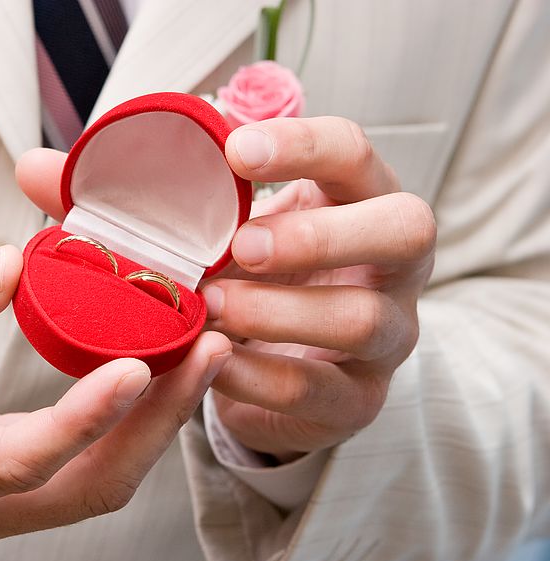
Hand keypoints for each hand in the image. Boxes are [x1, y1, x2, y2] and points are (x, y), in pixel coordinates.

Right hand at [0, 245, 230, 552]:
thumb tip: (9, 267)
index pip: (14, 462)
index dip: (81, 421)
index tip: (138, 366)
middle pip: (83, 486)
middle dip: (153, 422)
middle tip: (208, 347)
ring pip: (95, 484)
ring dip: (154, 424)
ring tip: (201, 352)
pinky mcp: (6, 489)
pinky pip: (84, 467)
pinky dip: (128, 424)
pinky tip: (158, 371)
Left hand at [201, 117, 435, 459]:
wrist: (282, 371)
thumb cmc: (273, 279)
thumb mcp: (260, 230)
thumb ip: (233, 204)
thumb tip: (168, 168)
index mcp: (370, 204)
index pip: (358, 156)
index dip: (304, 147)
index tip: (237, 151)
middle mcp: (399, 268)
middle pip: (406, 230)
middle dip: (317, 235)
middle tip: (242, 245)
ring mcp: (391, 337)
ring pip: (360, 319)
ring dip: (275, 310)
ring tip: (213, 305)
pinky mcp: (361, 400)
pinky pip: (314, 389)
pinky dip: (253, 375)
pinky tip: (211, 359)